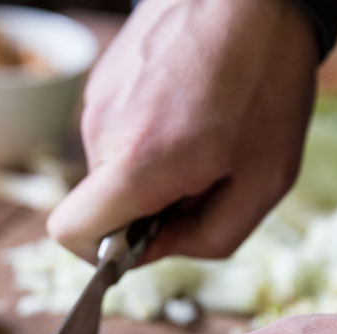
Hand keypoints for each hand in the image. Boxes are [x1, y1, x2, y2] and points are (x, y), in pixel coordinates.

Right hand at [47, 0, 317, 262]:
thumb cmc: (267, 81)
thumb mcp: (265, 180)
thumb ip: (211, 237)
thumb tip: (158, 249)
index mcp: (138, 164)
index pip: (69, 232)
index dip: (101, 253)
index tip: (146, 238)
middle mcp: (102, 130)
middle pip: (101, 204)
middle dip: (147, 206)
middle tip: (205, 173)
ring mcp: (98, 99)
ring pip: (111, 167)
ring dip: (152, 167)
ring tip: (203, 131)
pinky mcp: (104, 78)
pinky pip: (116, 131)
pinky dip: (148, 134)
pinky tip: (191, 106)